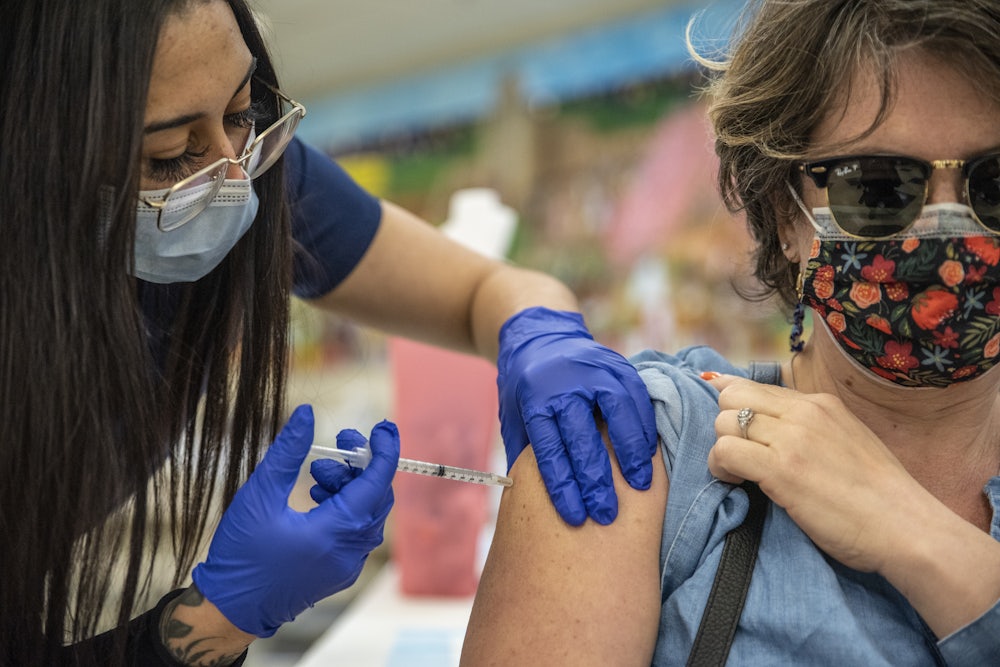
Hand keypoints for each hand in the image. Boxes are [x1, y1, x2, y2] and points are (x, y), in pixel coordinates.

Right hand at [192, 406, 397, 636]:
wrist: (230, 608)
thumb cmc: (240, 554)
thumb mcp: (258, 495)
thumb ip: (287, 452)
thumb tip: (307, 414)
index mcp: (335, 532)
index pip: (378, 483)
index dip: (384, 450)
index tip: (383, 426)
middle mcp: (350, 552)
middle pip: (376, 496)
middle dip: (360, 464)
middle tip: (338, 442)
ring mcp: (348, 565)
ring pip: (367, 513)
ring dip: (350, 485)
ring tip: (315, 474)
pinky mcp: (339, 572)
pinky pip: (357, 531)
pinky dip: (345, 507)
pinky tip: (316, 497)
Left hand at [497, 307, 656, 524]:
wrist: (542, 337)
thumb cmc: (527, 389)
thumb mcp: (514, 417)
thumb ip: (523, 453)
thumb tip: (528, 502)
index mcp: (534, 399)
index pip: (549, 448)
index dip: (562, 486)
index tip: (576, 518)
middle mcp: (564, 383)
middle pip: (582, 437)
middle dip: (595, 480)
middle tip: (607, 514)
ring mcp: (594, 371)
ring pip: (617, 413)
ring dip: (630, 453)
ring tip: (640, 485)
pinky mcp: (618, 365)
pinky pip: (637, 398)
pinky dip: (644, 428)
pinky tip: (648, 455)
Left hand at [706, 374, 915, 572]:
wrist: (908, 527)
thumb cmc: (879, 497)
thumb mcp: (847, 442)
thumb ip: (812, 429)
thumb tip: (776, 429)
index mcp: (821, 404)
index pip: (756, 386)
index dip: (733, 404)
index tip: (727, 422)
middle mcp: (805, 412)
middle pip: (732, 397)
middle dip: (726, 426)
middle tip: (740, 457)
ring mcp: (793, 437)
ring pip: (724, 422)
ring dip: (722, 450)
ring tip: (740, 474)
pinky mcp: (782, 468)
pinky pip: (726, 451)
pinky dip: (721, 468)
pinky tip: (738, 483)